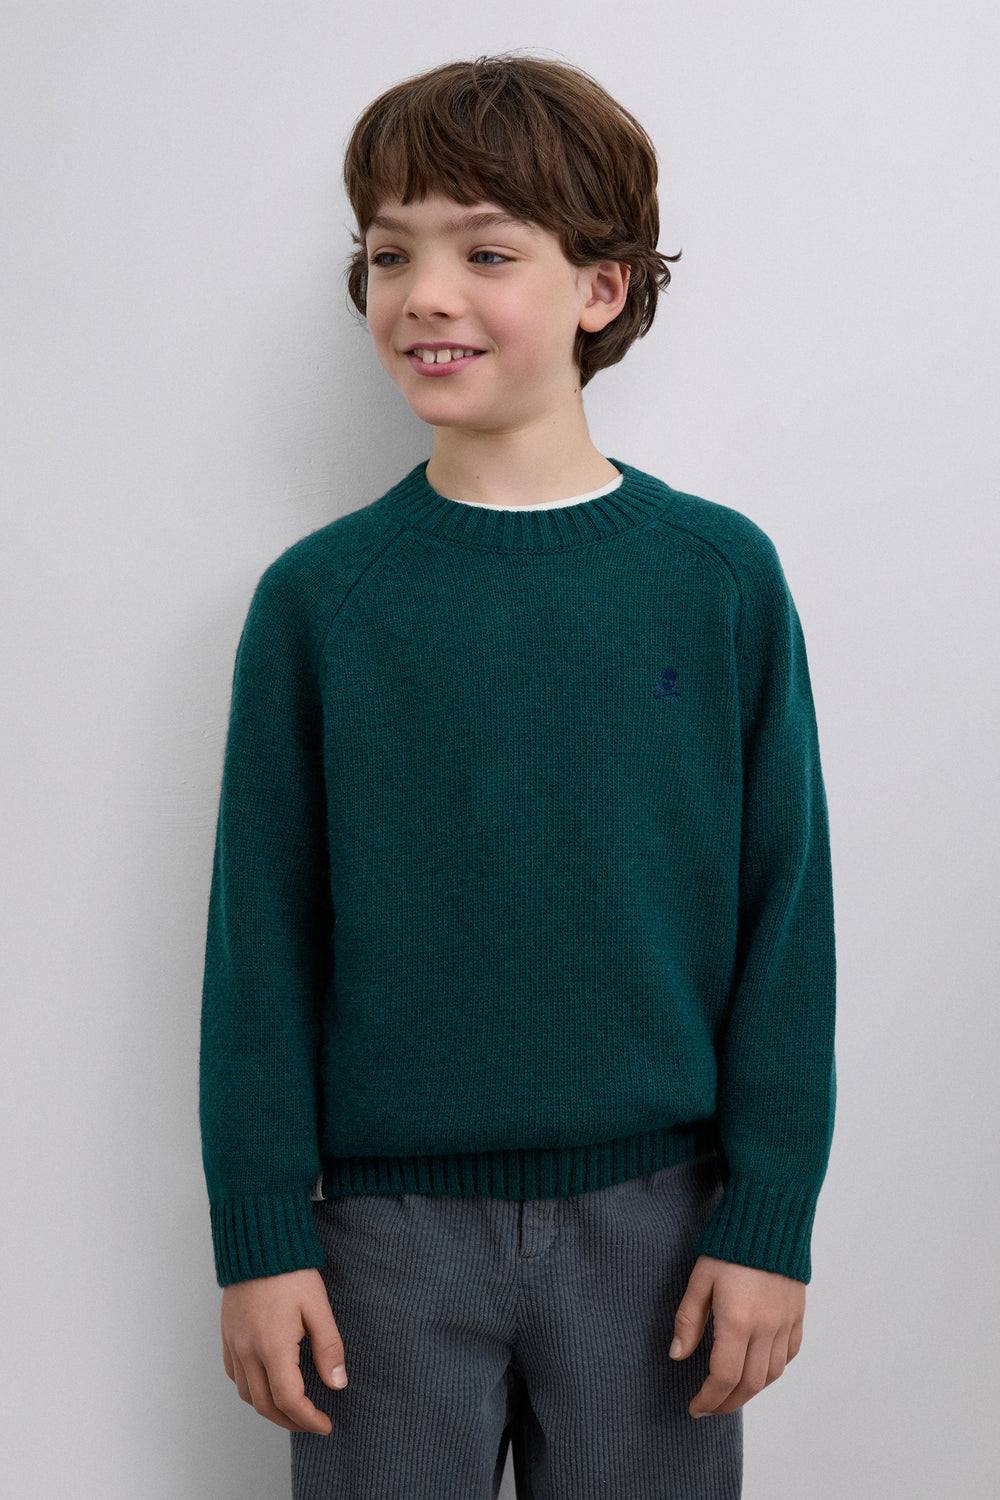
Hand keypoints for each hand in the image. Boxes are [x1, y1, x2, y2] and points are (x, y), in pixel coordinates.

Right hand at [220, 1267, 347, 1433]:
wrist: (258, 1242)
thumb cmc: (290, 1271)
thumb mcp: (318, 1306)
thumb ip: (328, 1347)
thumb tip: (337, 1383)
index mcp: (273, 1346)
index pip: (289, 1399)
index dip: (308, 1419)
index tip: (325, 1424)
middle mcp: (248, 1351)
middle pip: (265, 1405)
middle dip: (291, 1421)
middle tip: (313, 1422)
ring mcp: (234, 1344)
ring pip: (247, 1395)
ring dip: (269, 1409)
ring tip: (293, 1408)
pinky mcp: (227, 1336)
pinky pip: (235, 1376)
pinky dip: (251, 1390)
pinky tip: (267, 1384)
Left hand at [669, 1255, 804, 1416]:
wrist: (769, 1217)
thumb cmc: (729, 1246)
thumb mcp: (699, 1279)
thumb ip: (688, 1320)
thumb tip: (677, 1355)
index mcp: (737, 1320)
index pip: (724, 1377)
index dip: (709, 1399)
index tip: (695, 1407)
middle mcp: (765, 1328)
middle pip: (749, 1384)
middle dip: (727, 1403)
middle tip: (710, 1408)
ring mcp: (785, 1323)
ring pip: (771, 1374)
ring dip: (750, 1391)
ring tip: (730, 1394)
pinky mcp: (797, 1315)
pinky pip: (788, 1355)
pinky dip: (773, 1370)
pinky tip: (758, 1370)